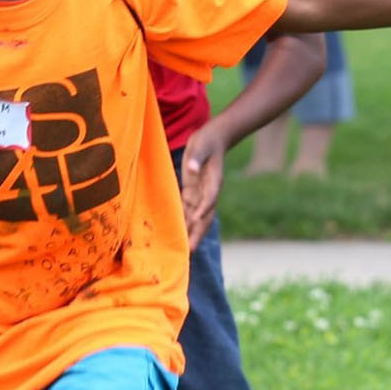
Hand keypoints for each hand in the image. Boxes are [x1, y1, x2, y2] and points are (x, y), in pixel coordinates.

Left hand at [180, 123, 228, 249]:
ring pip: (197, 217)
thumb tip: (191, 168)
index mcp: (213, 181)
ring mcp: (202, 193)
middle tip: (190, 251)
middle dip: (198, 233)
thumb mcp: (201, 146)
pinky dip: (184, 221)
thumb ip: (197, 158)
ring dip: (190, 232)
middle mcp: (209, 191)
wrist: (213, 138)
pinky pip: (189, 209)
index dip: (203, 209)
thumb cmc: (207, 141)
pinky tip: (176, 232)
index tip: (197, 220)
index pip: (209, 198)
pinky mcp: (194, 191)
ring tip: (184, 250)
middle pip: (204, 216)